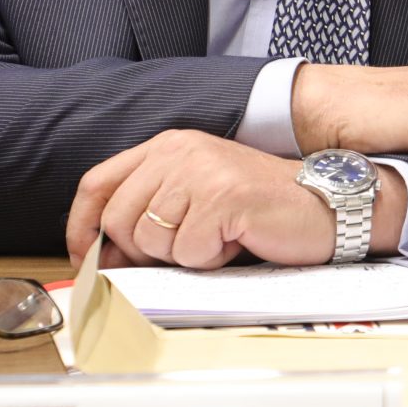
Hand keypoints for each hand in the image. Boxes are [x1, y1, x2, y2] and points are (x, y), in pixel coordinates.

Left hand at [63, 130, 407, 270]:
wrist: (326, 204)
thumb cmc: (262, 208)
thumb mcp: (197, 195)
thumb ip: (151, 209)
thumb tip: (102, 255)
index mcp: (168, 146)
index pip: (96, 183)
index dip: (81, 227)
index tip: (86, 257)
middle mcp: (179, 151)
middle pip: (119, 220)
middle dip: (145, 252)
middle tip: (189, 248)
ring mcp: (201, 173)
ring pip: (153, 241)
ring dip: (186, 255)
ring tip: (221, 237)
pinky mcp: (223, 198)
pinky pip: (190, 252)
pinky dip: (213, 260)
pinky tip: (238, 241)